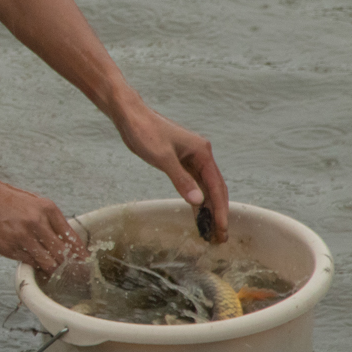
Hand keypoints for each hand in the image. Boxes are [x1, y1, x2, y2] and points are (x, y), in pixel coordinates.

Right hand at [0, 175, 86, 272]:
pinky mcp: (8, 247)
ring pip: (47, 263)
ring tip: (55, 273)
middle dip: (69, 267)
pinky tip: (35, 265)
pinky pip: (29, 262)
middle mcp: (37, 222)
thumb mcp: (32, 202)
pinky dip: (34, 265)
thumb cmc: (3, 197)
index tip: (85, 264)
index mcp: (47, 208)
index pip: (72, 238)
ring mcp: (22, 236)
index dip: (81, 255)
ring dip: (51, 269)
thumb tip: (65, 242)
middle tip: (73, 275)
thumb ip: (48, 220)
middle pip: (62, 254)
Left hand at [115, 107, 228, 242]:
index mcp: (202, 152)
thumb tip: (198, 201)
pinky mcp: (180, 160)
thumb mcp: (162, 157)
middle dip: (218, 212)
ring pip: (204, 187)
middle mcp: (201, 154)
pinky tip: (196, 212)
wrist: (129, 115)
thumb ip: (181, 179)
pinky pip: (193, 182)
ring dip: (207, 207)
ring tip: (210, 230)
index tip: (222, 228)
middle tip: (220, 236)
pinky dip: (195, 197)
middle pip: (215, 188)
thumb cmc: (144, 131)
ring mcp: (191, 157)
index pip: (216, 186)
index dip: (219, 209)